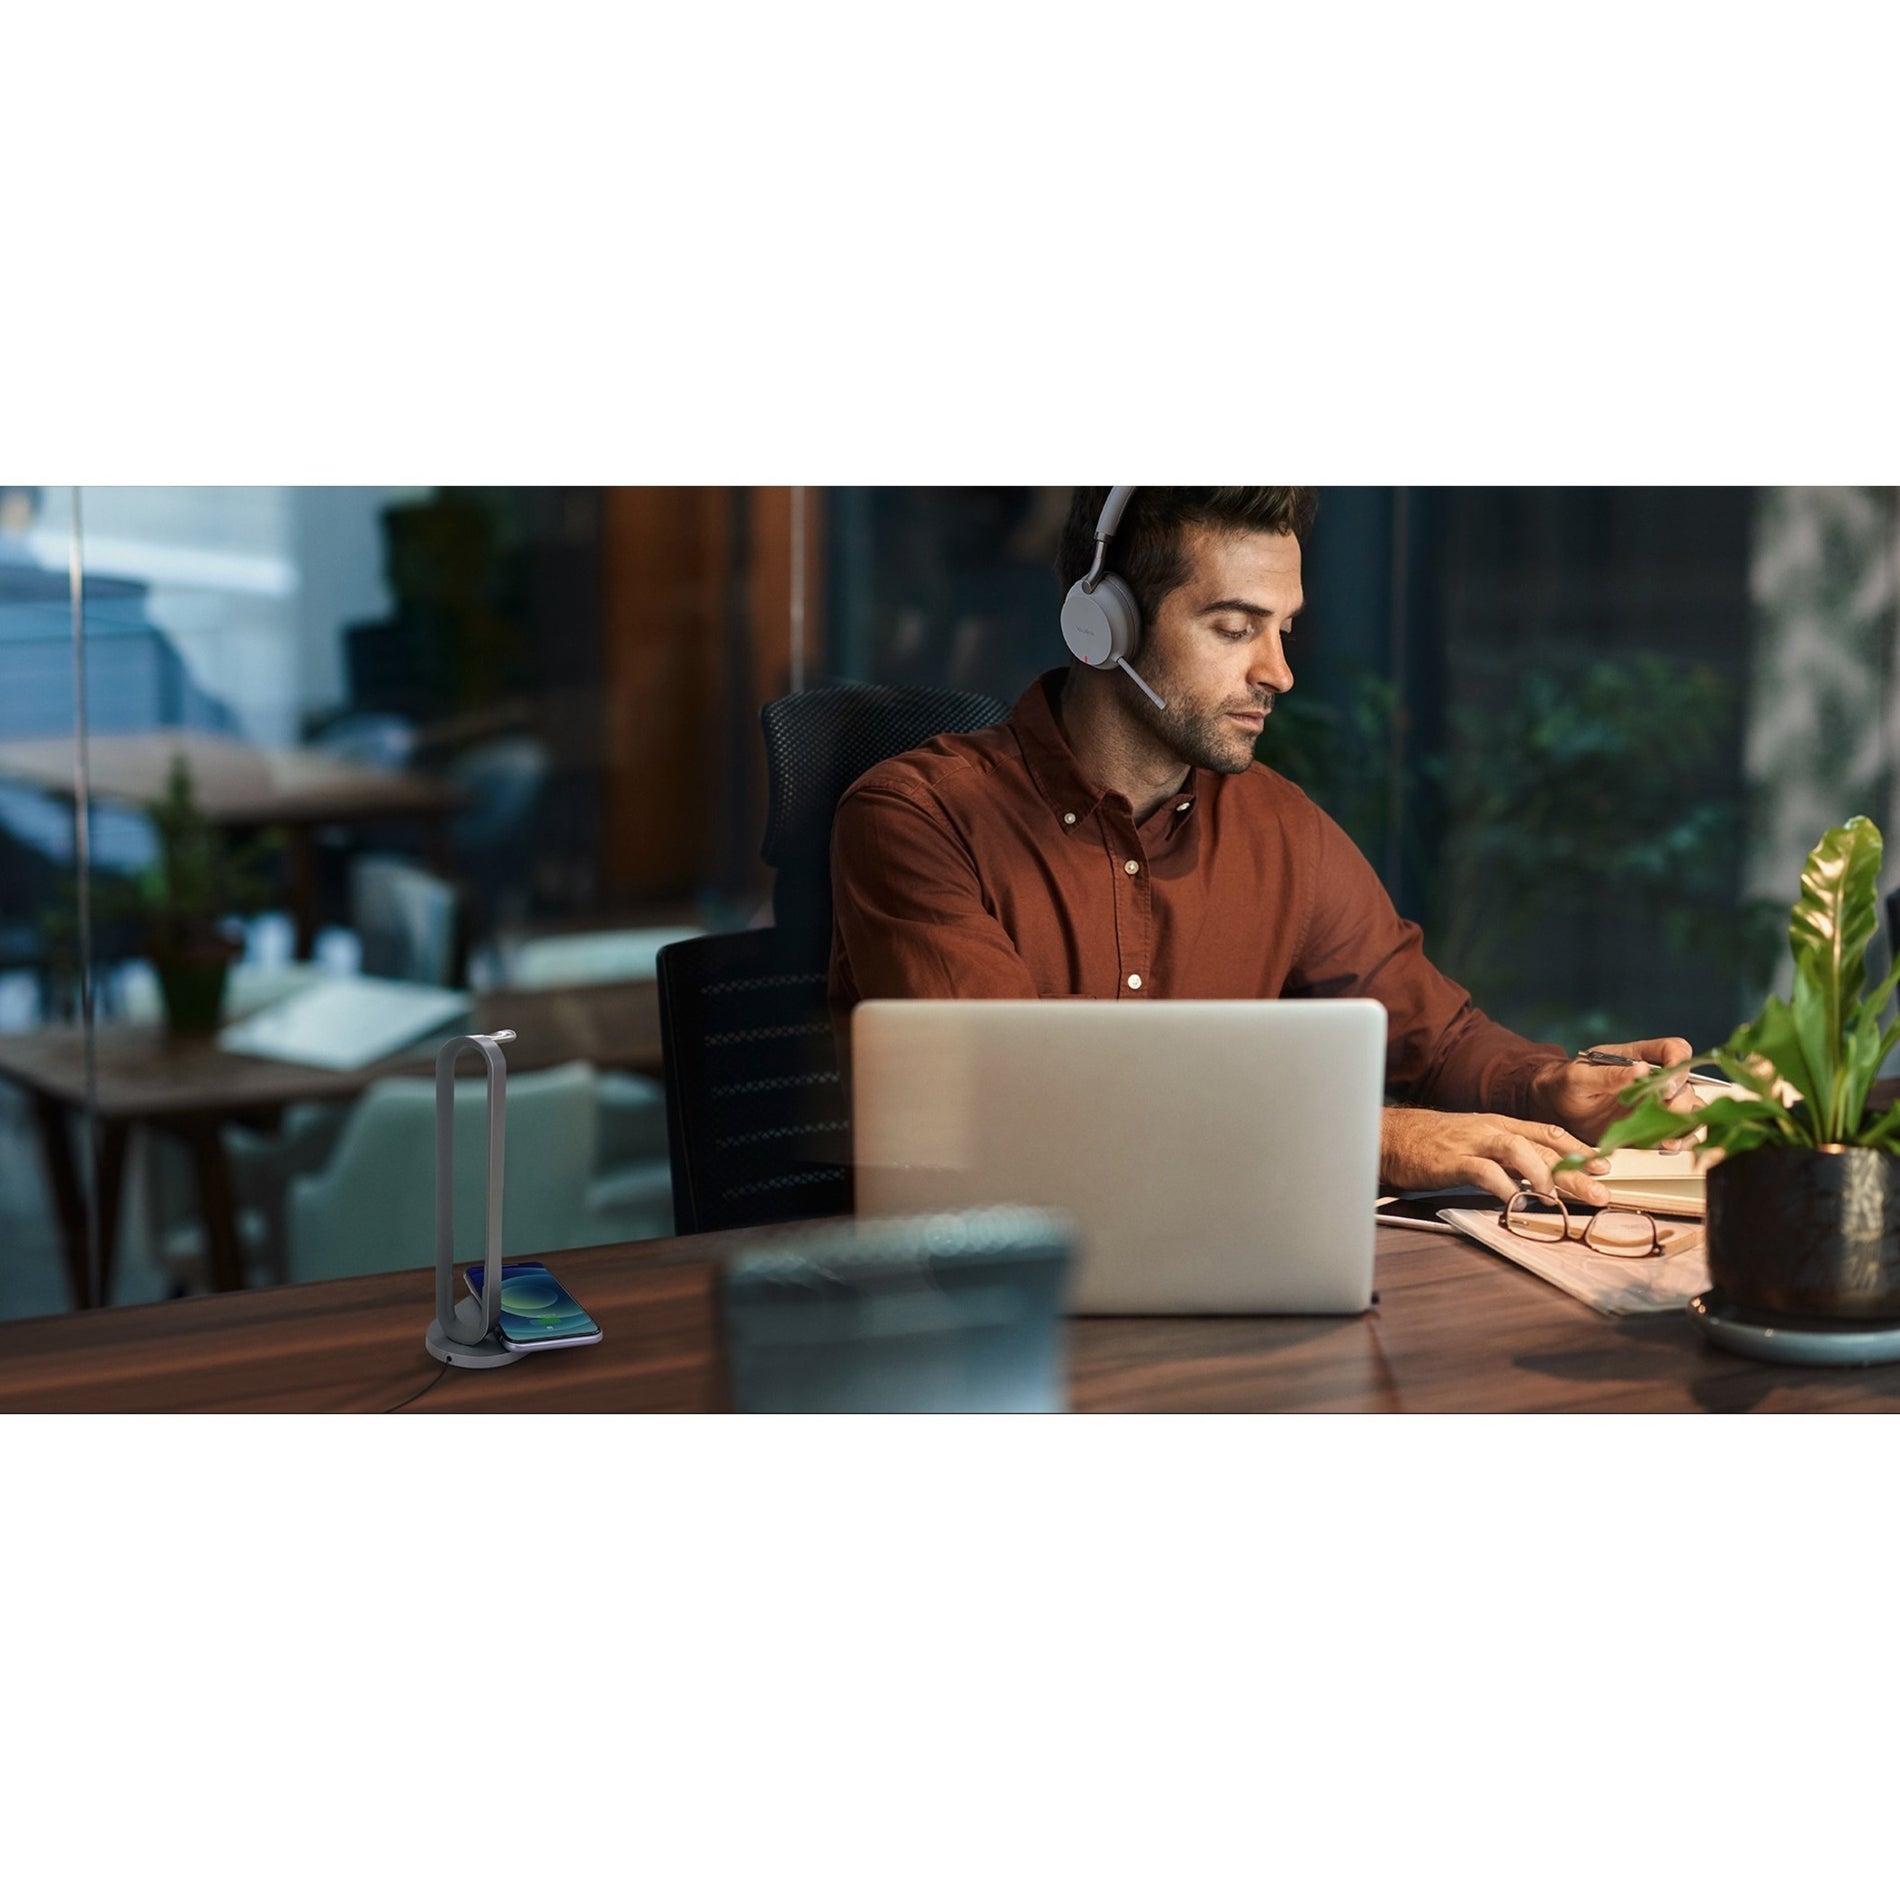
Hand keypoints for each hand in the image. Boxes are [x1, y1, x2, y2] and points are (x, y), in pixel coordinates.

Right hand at [1380, 1106, 1613, 1204]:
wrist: (1389, 1136)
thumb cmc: (1431, 1143)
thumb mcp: (1473, 1143)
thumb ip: (1503, 1159)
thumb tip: (1533, 1181)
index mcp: (1498, 1124)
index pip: (1548, 1133)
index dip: (1578, 1149)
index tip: (1604, 1166)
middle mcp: (1490, 1129)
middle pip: (1541, 1146)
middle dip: (1574, 1169)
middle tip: (1601, 1191)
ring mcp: (1471, 1143)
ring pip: (1517, 1149)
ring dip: (1541, 1173)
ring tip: (1556, 1196)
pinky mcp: (1451, 1160)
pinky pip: (1483, 1171)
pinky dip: (1502, 1187)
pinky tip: (1514, 1202)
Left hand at [1533, 1037, 1704, 1147]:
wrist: (1555, 1109)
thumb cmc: (1566, 1084)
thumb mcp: (1581, 1077)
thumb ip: (1610, 1074)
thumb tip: (1642, 1070)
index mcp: (1639, 1057)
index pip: (1675, 1050)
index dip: (1679, 1064)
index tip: (1666, 1085)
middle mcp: (1654, 1079)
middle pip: (1687, 1085)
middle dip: (1682, 1102)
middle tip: (1667, 1115)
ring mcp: (1656, 1103)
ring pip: (1691, 1109)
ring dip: (1687, 1124)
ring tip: (1670, 1140)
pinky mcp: (1653, 1125)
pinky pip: (1679, 1131)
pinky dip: (1680, 1139)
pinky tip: (1667, 1147)